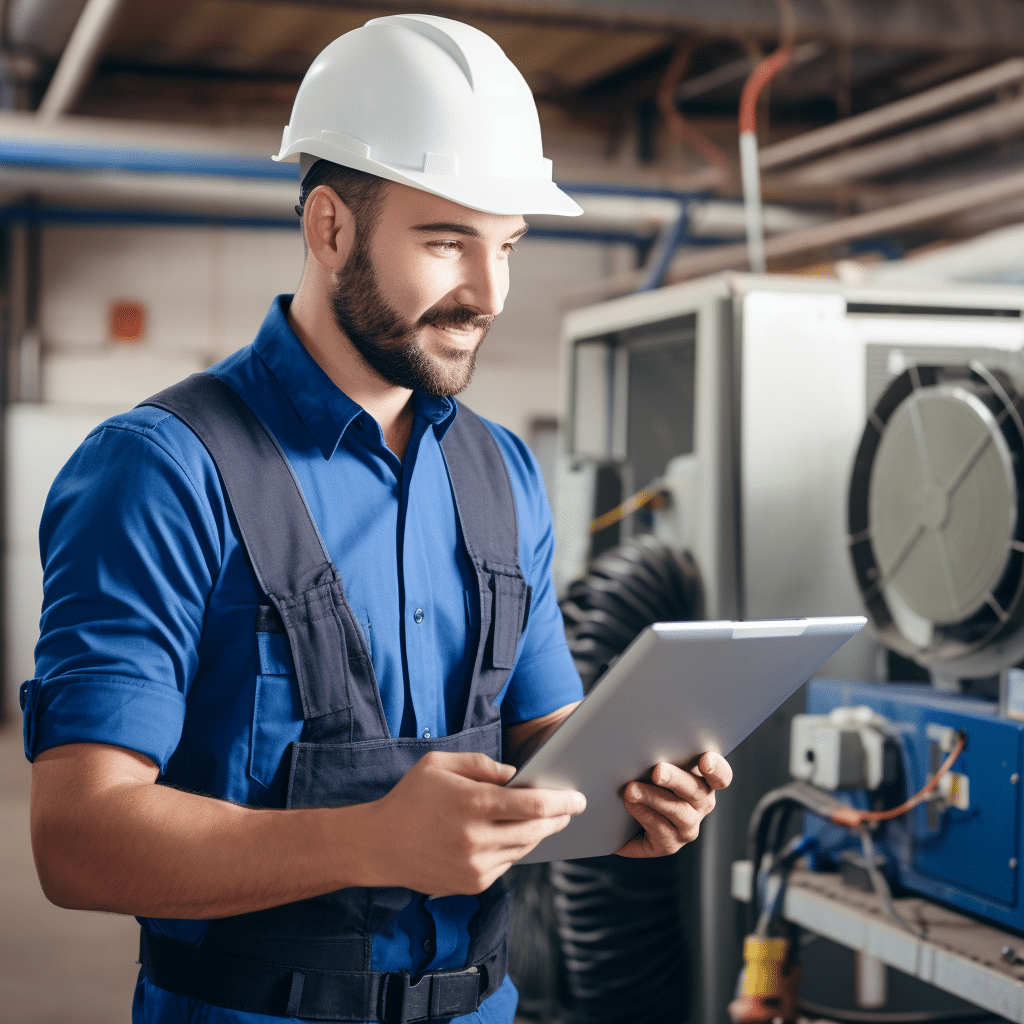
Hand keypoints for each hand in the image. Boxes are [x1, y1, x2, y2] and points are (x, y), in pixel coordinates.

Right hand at [368, 751, 585, 894]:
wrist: (378, 845)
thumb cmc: (410, 797)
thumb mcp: (440, 763)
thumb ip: (481, 765)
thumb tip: (516, 776)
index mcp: (472, 804)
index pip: (532, 805)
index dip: (562, 801)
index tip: (579, 797)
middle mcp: (476, 839)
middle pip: (536, 831)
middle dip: (558, 818)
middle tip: (571, 806)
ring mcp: (475, 866)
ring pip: (524, 849)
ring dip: (539, 834)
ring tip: (547, 819)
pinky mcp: (472, 884)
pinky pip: (507, 864)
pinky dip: (514, 848)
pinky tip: (513, 835)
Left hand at [616, 751, 731, 857]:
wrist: (622, 818)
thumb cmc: (641, 780)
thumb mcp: (651, 764)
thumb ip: (658, 754)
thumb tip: (642, 744)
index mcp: (702, 779)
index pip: (721, 775)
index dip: (717, 768)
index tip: (705, 760)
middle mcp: (701, 804)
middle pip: (697, 791)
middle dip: (676, 779)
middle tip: (658, 771)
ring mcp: (688, 826)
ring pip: (678, 811)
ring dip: (654, 798)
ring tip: (632, 789)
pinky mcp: (670, 844)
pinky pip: (660, 829)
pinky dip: (644, 814)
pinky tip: (630, 804)